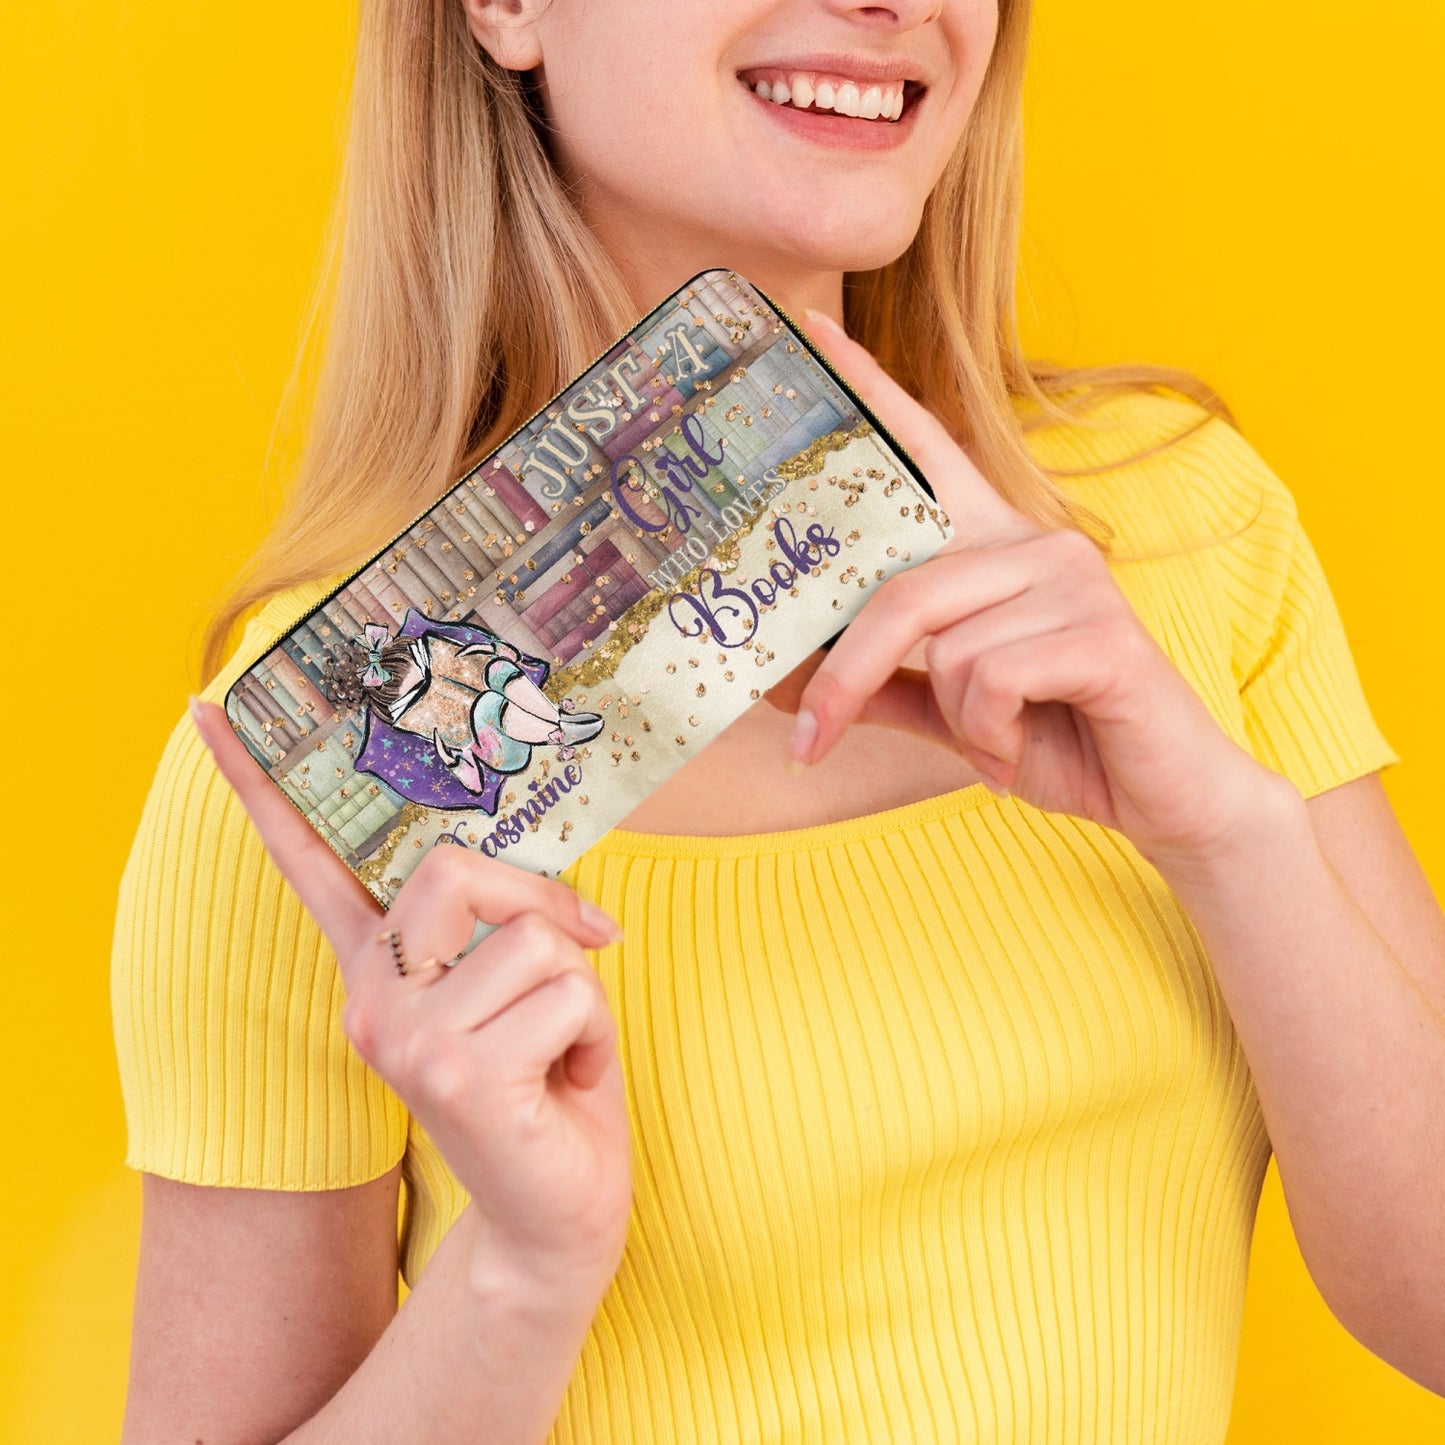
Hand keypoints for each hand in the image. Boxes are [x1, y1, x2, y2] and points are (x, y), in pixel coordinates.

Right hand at [191, 699, 631, 1289]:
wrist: (555, 1214)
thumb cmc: (550, 1086)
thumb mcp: (530, 987)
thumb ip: (513, 929)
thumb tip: (571, 907)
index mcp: (380, 967)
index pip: (311, 864)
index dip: (260, 786)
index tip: (208, 712)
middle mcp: (372, 998)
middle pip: (459, 868)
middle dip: (545, 906)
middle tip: (583, 953)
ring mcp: (404, 1038)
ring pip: (533, 937)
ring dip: (581, 992)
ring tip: (557, 1052)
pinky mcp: (455, 1074)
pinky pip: (567, 992)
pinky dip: (595, 1035)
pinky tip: (562, 1085)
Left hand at [787, 310, 1278, 864]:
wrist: (1163, 796)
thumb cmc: (1059, 738)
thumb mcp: (955, 710)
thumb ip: (886, 685)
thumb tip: (787, 683)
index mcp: (998, 548)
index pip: (927, 453)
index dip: (870, 392)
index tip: (814, 333)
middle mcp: (1037, 542)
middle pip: (901, 590)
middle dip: (846, 678)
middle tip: (810, 741)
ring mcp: (1073, 579)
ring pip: (946, 647)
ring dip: (959, 719)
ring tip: (1000, 738)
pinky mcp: (1102, 631)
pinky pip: (990, 677)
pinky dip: (991, 733)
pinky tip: (1024, 745)